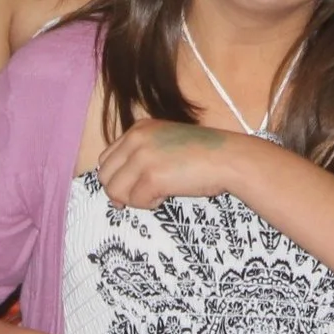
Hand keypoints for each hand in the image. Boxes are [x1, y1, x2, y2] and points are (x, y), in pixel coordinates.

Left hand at [96, 119, 259, 207]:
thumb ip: (141, 156)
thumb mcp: (165, 144)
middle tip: (142, 197)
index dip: (115, 178)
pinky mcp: (151, 177)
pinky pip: (135, 201)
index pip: (106, 158)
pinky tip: (167, 196)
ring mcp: (142, 157)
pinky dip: (150, 204)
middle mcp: (136, 139)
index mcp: (139, 129)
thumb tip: (118, 191)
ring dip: (134, 199)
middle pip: (105, 175)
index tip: (130, 189)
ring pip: (115, 191)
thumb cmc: (203, 155)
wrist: (228, 159)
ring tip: (157, 195)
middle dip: (120, 191)